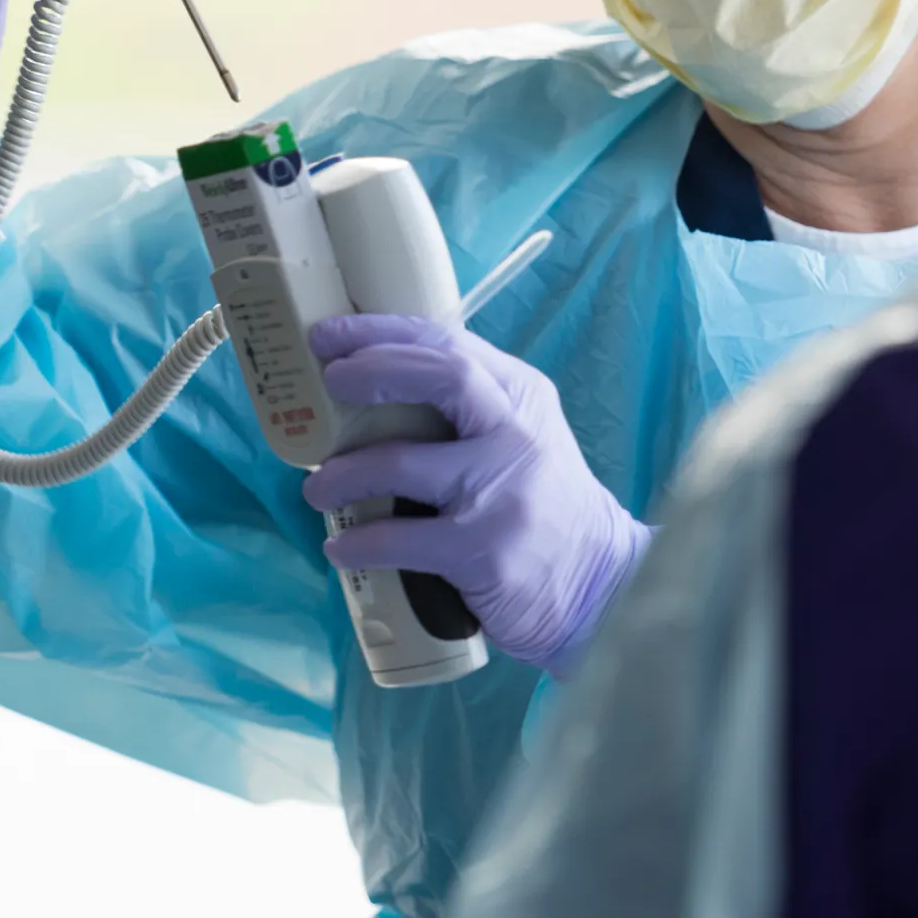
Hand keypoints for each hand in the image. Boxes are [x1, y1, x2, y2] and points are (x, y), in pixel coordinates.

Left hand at [304, 314, 649, 675]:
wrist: (601, 584)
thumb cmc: (544, 503)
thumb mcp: (522, 436)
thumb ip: (469, 407)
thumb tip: (373, 382)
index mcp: (521, 396)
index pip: (447, 342)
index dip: (380, 333)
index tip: (328, 336)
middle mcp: (515, 433)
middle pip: (440, 376)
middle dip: (372, 370)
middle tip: (325, 383)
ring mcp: (499, 492)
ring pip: (400, 463)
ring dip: (342, 475)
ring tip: (316, 488)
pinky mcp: (481, 550)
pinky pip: (398, 539)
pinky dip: (358, 542)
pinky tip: (339, 547)